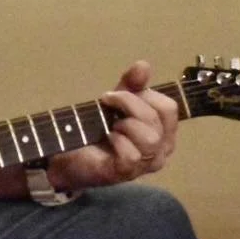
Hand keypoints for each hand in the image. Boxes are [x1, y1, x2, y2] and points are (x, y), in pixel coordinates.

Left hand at [49, 61, 177, 189]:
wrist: (70, 153)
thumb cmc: (99, 128)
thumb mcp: (117, 100)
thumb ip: (132, 84)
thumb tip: (143, 65)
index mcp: (164, 131)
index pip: (169, 108)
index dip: (146, 95)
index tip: (121, 94)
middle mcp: (161, 150)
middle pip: (157, 119)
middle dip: (130, 104)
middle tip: (108, 103)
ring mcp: (146, 164)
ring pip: (149, 139)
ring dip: (125, 124)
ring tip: (110, 126)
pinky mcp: (126, 173)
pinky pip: (131, 155)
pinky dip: (116, 141)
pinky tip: (107, 139)